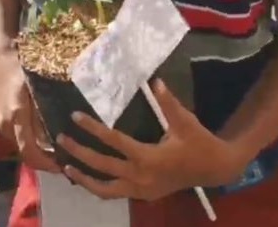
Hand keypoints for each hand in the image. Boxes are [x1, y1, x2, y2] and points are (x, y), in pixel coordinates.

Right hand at [0, 50, 60, 172]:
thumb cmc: (20, 70)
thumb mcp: (37, 91)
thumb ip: (44, 115)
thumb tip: (57, 139)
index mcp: (15, 118)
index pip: (30, 152)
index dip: (46, 164)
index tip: (62, 166)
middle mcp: (5, 127)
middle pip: (26, 155)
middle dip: (45, 162)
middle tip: (67, 160)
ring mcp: (2, 126)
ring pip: (23, 148)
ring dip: (39, 154)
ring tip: (61, 151)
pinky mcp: (2, 123)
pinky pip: (19, 140)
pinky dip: (33, 145)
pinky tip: (47, 140)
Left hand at [56, 81, 243, 200]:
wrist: (216, 169)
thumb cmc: (199, 143)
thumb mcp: (185, 122)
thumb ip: (169, 103)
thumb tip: (156, 81)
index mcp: (149, 158)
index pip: (114, 141)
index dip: (93, 128)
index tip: (75, 117)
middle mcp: (141, 177)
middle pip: (102, 166)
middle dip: (80, 153)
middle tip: (61, 139)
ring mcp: (142, 190)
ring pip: (105, 190)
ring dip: (84, 179)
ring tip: (66, 167)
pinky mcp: (144, 195)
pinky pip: (115, 194)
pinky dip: (99, 187)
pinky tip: (87, 177)